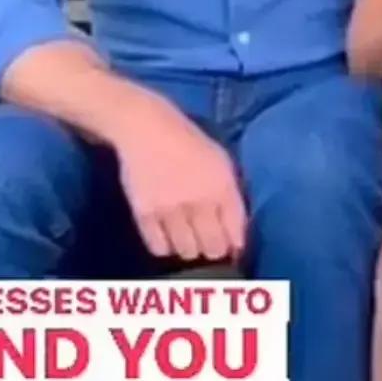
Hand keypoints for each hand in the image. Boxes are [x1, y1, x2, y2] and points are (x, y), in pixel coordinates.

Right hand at [113, 97, 246, 262]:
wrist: (146, 129)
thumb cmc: (188, 143)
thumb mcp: (221, 164)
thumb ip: (230, 198)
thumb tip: (235, 235)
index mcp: (223, 189)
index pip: (235, 234)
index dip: (234, 246)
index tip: (230, 249)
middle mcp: (200, 203)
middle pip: (212, 248)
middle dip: (213, 250)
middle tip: (206, 245)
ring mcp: (171, 210)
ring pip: (187, 251)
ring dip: (189, 250)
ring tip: (186, 240)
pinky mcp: (145, 214)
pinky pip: (159, 247)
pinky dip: (165, 247)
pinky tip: (166, 238)